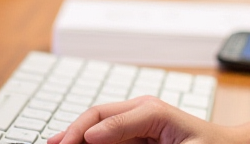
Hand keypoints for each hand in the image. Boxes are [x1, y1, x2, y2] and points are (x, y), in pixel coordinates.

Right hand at [47, 96, 238, 143]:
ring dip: (77, 138)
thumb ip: (132, 131)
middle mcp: (140, 113)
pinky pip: (109, 141)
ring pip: (97, 130)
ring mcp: (138, 125)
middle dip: (71, 133)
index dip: (82, 131)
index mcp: (150, 110)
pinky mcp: (138, 138)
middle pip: (95, 119)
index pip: (104, 116)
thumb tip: (96, 134)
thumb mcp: (178, 143)